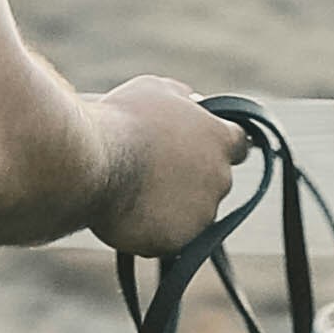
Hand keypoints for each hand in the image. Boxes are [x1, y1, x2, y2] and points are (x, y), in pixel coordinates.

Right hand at [89, 78, 252, 257]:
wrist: (94, 164)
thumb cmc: (122, 121)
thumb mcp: (155, 90)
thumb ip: (183, 98)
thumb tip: (192, 102)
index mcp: (219, 139)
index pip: (239, 145)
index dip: (218, 146)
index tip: (200, 148)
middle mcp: (219, 179)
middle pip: (212, 181)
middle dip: (190, 178)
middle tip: (154, 171)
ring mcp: (201, 214)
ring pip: (191, 213)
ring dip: (171, 205)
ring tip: (135, 192)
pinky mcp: (178, 242)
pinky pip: (168, 237)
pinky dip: (152, 229)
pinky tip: (128, 214)